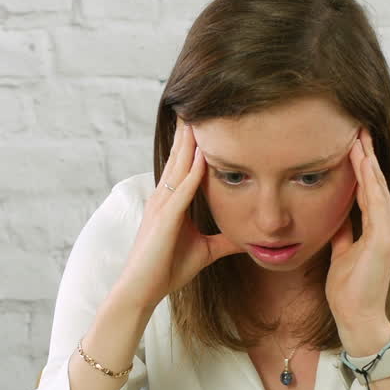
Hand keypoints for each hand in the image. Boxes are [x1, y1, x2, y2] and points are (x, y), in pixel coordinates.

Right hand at [112, 119, 242, 311]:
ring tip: (202, 114)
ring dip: (192, 140)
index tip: (208, 118)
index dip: (195, 140)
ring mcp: (162, 204)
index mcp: (170, 201)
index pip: (185, 163)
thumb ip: (224, 240)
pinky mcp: (164, 218)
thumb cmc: (166, 270)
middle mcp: (164, 196)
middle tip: (202, 99)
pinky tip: (204, 154)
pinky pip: (182, 188)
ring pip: (180, 164)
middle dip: (191, 129)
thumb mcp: (205, 251)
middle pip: (180, 154)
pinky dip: (193, 170)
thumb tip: (247, 238)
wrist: (141, 290)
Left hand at [326, 127, 389, 353]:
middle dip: (366, 156)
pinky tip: (363, 163)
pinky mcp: (385, 238)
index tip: (350, 143)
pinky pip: (376, 203)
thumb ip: (344, 232)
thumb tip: (337, 216)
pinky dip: (370, 181)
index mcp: (377, 229)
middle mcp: (387, 226)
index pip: (368, 190)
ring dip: (368, 162)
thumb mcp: (342, 252)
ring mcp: (389, 231)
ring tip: (359, 137)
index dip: (360, 167)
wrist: (357, 316)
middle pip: (376, 183)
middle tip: (357, 128)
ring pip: (378, 188)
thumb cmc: (350, 289)